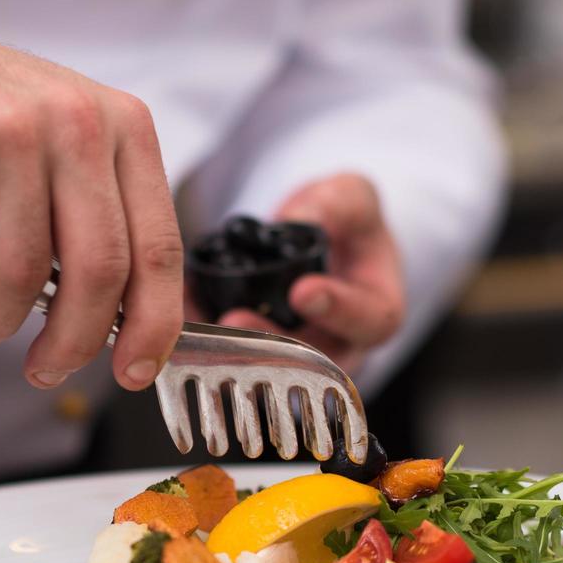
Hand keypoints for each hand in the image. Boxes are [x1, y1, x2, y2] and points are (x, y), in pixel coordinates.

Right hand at [0, 1, 181, 390]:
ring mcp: (13, 132)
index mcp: (121, 124)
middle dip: (73, 342)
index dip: (153, 323)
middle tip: (46, 369)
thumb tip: (124, 319)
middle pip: (100, 272)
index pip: (158, 246)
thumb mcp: (57, 144)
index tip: (135, 371)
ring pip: (23, 275)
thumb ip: (98, 214)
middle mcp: (76, 122)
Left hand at [218, 174, 403, 372]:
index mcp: (378, 310)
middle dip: (270, 339)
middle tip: (237, 318)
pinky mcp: (266, 354)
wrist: (325, 245)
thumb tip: (301, 215)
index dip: (337, 308)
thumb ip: (339, 203)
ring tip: (205, 323)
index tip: (302, 292)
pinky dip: (208, 337)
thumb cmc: (348, 226)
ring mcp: (303, 356)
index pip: (367, 318)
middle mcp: (342, 343)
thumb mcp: (354, 197)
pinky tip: (184, 315)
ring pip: (271, 365)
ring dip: (234, 348)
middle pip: (312, 357)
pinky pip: (238, 355)